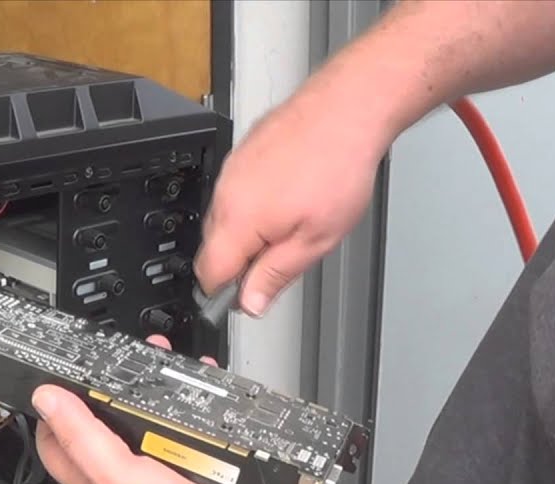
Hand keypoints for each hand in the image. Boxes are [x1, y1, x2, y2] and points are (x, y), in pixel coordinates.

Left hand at [32, 336, 251, 483]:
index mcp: (93, 478)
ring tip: (158, 359)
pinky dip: (191, 397)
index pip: (56, 443)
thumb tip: (46, 400)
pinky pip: (185, 417)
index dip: (50, 413)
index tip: (56, 382)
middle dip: (107, 387)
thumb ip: (79, 435)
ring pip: (145, 413)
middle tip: (114, 361)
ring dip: (152, 386)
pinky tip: (198, 382)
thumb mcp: (113, 473)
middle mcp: (122, 469)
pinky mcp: (188, 455)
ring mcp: (156, 460)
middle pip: (103, 420)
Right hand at [195, 86, 385, 316]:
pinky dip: (255, 204)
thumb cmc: (337, 167)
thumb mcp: (315, 240)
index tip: (250, 293)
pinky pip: (236, 193)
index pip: (208, 274)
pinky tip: (290, 196)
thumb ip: (275, 275)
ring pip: (226, 220)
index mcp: (237, 220)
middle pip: (214, 248)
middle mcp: (225, 193)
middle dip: (242, 261)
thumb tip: (250, 303)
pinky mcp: (241, 154)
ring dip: (251, 232)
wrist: (347, 109)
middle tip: (285, 255)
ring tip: (294, 219)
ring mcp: (231, 170)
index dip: (227, 292)